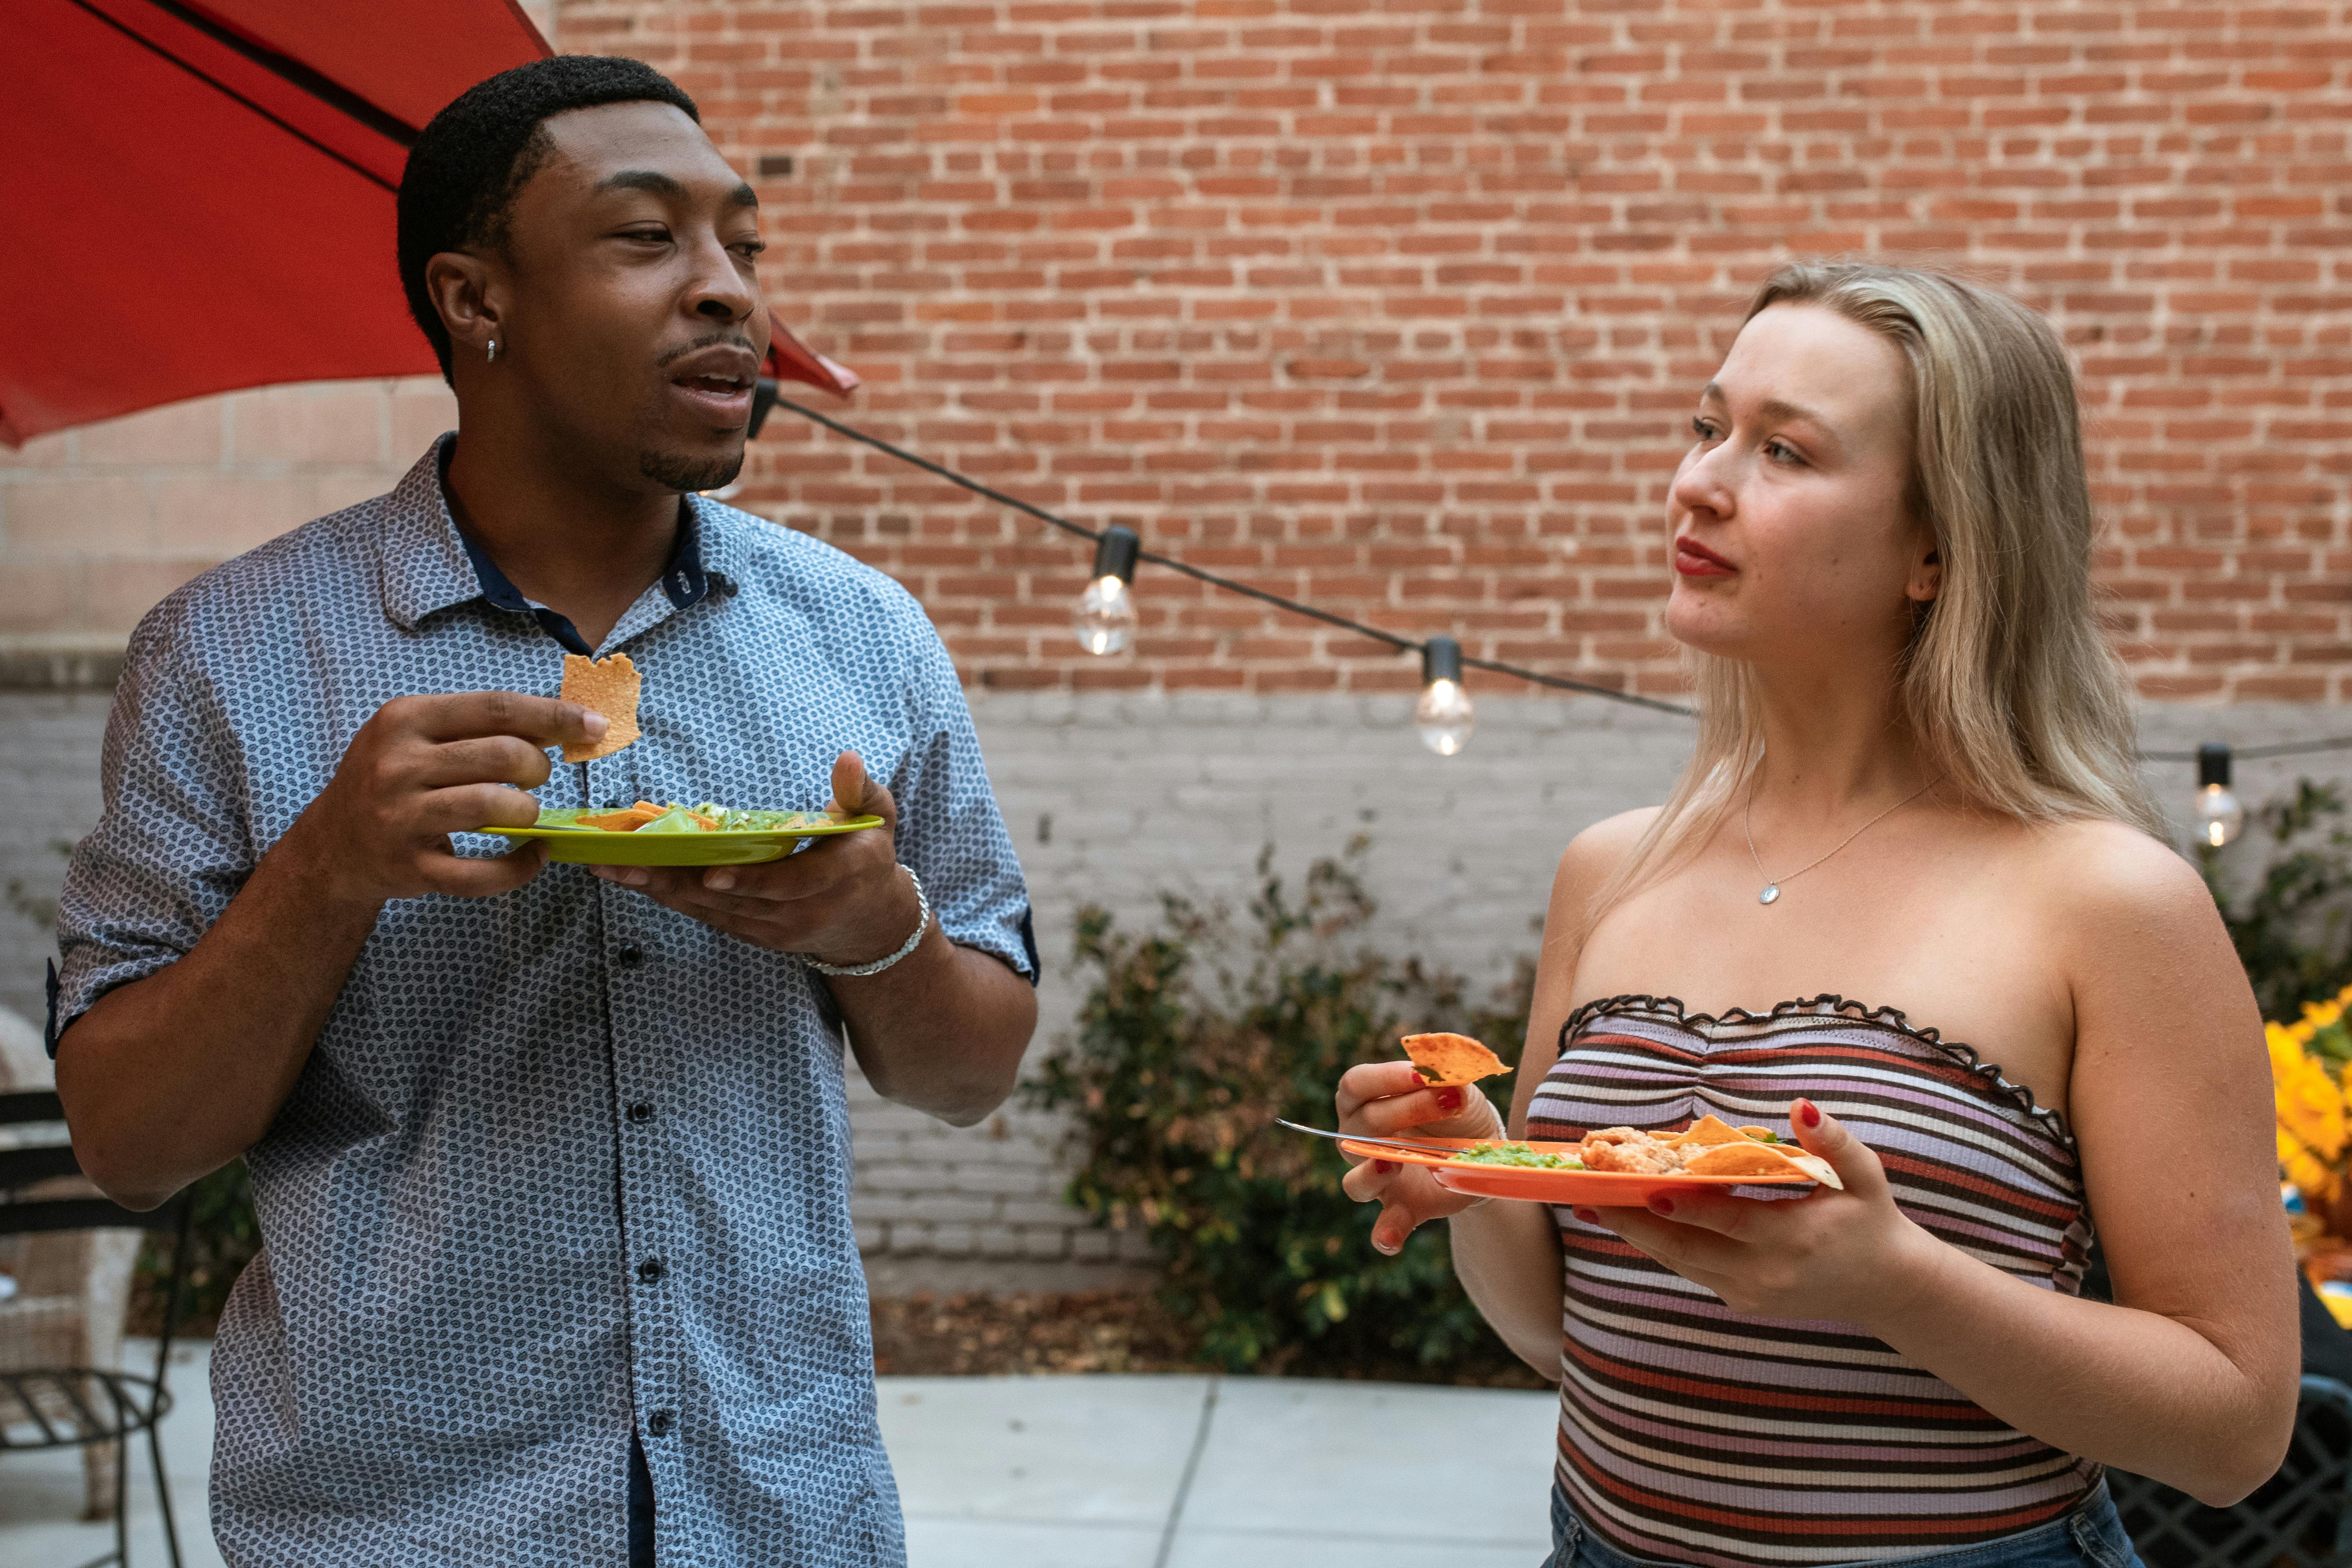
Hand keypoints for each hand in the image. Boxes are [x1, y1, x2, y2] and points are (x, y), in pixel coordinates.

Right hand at [292, 691, 603, 905]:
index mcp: (404, 718)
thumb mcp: (418, 736)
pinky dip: (520, 868)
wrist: (332, 845)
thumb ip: (479, 725)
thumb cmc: (392, 779)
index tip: (595, 726)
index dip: (554, 716)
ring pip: (494, 806)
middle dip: (538, 767)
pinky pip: (481, 873)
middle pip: (503, 755)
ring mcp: (400, 817)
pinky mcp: (410, 868)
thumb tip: (563, 720)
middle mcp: (397, 764)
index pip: (496, 707)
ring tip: (526, 813)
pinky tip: (533, 856)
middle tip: (535, 777)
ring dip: (529, 812)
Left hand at [589, 751, 923, 966]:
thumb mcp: (878, 818)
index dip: (751, 880)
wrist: (871, 923)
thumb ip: (860, 791)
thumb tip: (846, 759)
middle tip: (625, 864)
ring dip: (662, 891)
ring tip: (615, 869)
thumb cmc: (870, 857)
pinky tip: (638, 881)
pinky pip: (709, 918)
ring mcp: (775, 930)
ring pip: (712, 912)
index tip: (711, 872)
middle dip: (676, 882)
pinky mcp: (755, 936)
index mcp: (838, 879)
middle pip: (733, 900)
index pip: (790, 885)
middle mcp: (803, 912)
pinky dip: (673, 899)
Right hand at [1335, 1060, 1504, 1255]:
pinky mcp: (1400, 1208)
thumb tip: (1442, 1070)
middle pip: (1363, 1125)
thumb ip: (1447, 1075)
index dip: (1385, 1078)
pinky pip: (1382, 1227)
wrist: (1483, 1147)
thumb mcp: (1457, 1084)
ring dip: (1372, 1174)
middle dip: (1406, 1110)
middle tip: (1449, 1103)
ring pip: (1355, 1183)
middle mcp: (1360, 1140)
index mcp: (1365, 1100)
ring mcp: (1378, 1178)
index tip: (1422, 1074)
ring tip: (1394, 1163)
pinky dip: (1386, 1234)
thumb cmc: (1456, 1108)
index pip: (1355, 1085)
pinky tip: (1392, 1238)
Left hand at [1577, 1099, 1943, 1324]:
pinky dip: (1660, 1247)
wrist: (1886, 1286)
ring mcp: (1750, 1293)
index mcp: (1793, 1240)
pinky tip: (1631, 1223)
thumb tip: (1801, 1106)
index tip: (1646, 1192)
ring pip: (1680, 1263)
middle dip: (1635, 1224)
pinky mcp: (1742, 1300)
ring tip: (1593, 1209)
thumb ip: (1832, 1141)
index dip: (1685, 1208)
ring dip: (1637, 1236)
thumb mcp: (1863, 1175)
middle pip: (1686, 1248)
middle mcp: (1764, 1274)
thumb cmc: (1870, 1219)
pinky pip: (1692, 1270)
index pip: (1727, 1222)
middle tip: (1589, 1199)